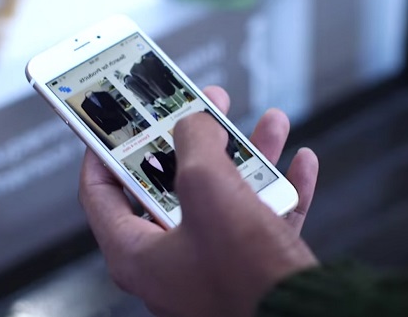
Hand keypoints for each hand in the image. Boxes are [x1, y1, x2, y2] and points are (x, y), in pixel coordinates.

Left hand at [79, 86, 319, 316]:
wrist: (306, 314)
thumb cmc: (245, 274)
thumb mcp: (207, 188)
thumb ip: (194, 142)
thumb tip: (197, 123)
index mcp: (137, 253)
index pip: (101, 193)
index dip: (105, 150)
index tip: (119, 122)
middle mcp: (171, 261)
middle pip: (174, 185)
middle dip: (197, 142)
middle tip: (207, 112)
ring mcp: (213, 265)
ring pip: (226, 196)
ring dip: (252, 157)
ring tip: (270, 126)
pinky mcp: (252, 269)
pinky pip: (262, 218)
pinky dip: (280, 189)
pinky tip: (300, 164)